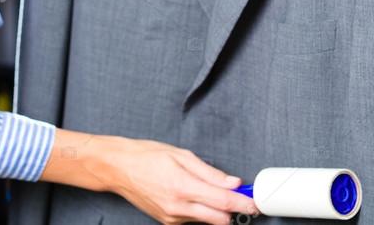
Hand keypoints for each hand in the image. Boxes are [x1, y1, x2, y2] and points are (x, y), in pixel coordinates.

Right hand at [41, 130, 258, 224]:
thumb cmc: (146, 156)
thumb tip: (232, 182)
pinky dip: (200, 211)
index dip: (243, 203)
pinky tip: (196, 196)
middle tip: (242, 198)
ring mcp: (172, 217)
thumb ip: (209, 172)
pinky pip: (192, 220)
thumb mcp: (180, 155)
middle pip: (219, 219)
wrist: (117, 169)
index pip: (223, 202)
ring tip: (214, 191)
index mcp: (183, 187)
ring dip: (216, 210)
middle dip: (234, 210)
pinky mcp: (166, 221)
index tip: (255, 202)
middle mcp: (178, 207)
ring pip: (206, 221)